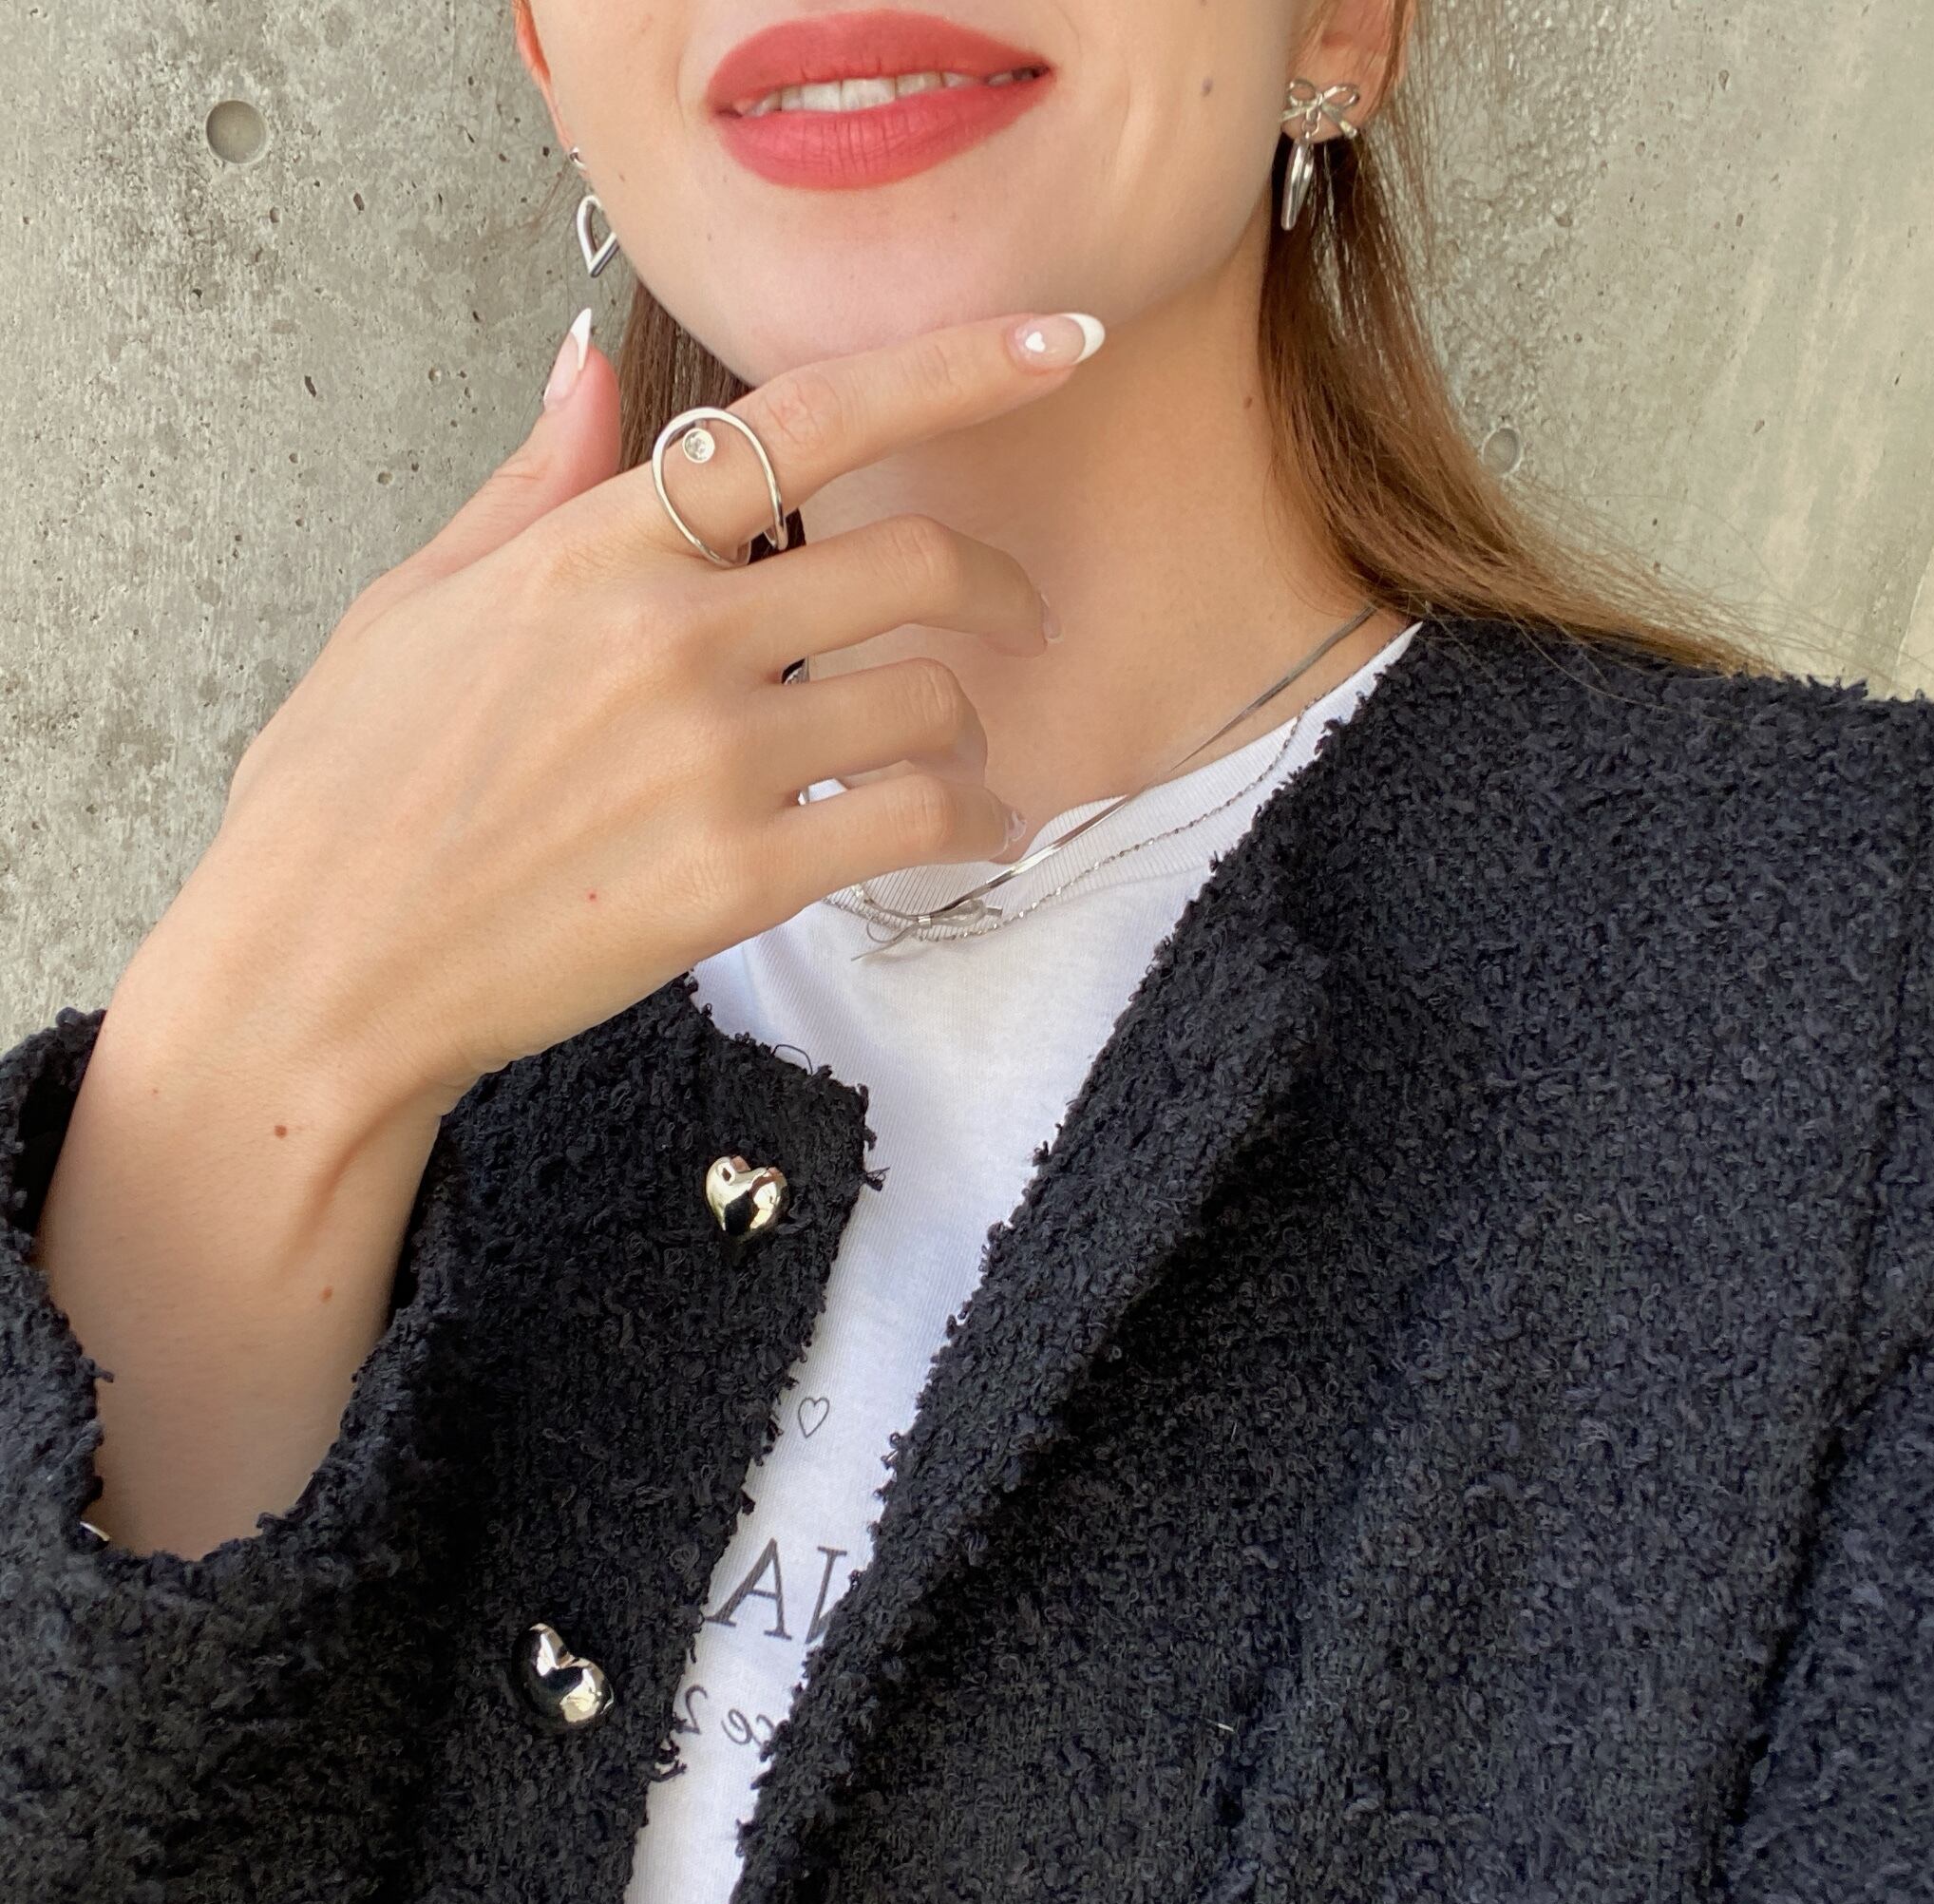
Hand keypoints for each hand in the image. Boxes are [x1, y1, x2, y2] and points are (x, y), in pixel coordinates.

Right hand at [154, 308, 1097, 1122]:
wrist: (321, 970)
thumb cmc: (348, 792)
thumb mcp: (415, 603)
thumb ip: (532, 483)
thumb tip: (588, 362)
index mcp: (600, 546)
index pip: (809, 417)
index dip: (954, 368)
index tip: (1054, 345)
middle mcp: (673, 633)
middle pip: (911, 565)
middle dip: (998, 587)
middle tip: (1020, 615)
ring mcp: (712, 758)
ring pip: (930, 702)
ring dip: (973, 729)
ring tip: (958, 760)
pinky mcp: (738, 879)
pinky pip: (916, 819)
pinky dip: (972, 820)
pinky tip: (970, 830)